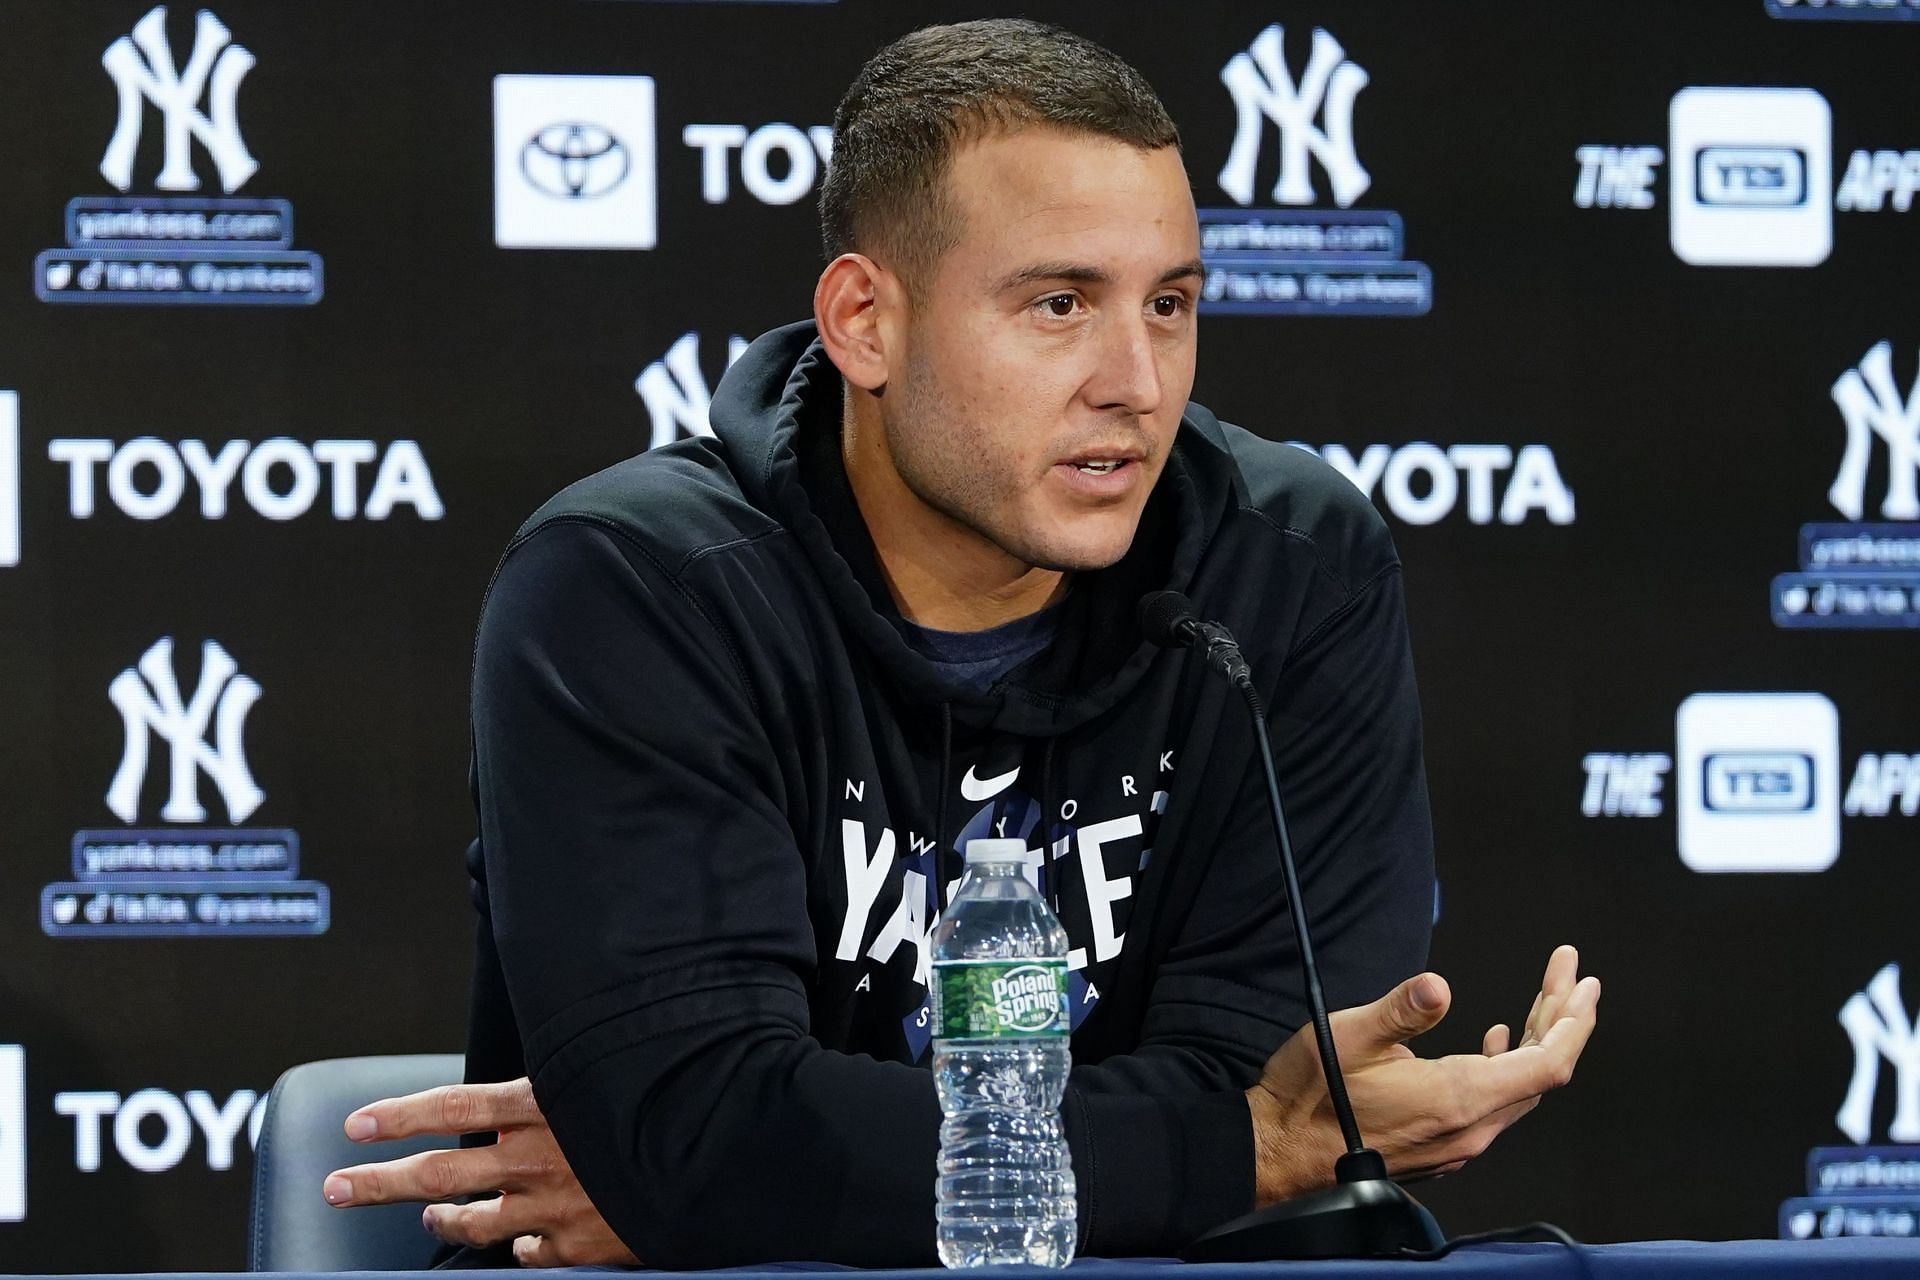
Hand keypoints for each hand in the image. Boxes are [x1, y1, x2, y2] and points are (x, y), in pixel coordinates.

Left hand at [321, 1077, 636, 1266]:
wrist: (715, 1161)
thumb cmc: (660, 1102)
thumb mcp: (604, 1075)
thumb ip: (558, 1086)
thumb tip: (521, 1089)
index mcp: (544, 1104)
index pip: (453, 1105)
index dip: (400, 1115)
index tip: (356, 1124)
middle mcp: (538, 1156)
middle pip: (440, 1169)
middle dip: (378, 1179)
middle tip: (337, 1185)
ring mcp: (554, 1207)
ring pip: (473, 1221)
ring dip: (442, 1219)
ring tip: (426, 1218)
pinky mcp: (577, 1248)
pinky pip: (527, 1254)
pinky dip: (516, 1249)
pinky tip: (514, 1245)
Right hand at [1245, 944, 1599, 1203]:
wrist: (1280, 1151)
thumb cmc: (1309, 1096)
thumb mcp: (1347, 1036)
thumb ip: (1399, 1011)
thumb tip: (1438, 986)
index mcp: (1457, 1100)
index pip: (1547, 1064)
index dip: (1573, 1021)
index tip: (1582, 982)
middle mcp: (1468, 1129)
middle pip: (1541, 1073)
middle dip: (1560, 1018)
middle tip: (1568, 974)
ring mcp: (1457, 1142)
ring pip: (1520, 1089)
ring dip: (1538, 1040)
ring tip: (1545, 999)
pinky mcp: (1442, 1144)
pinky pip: (1496, 1103)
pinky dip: (1511, 1064)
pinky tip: (1499, 1039)